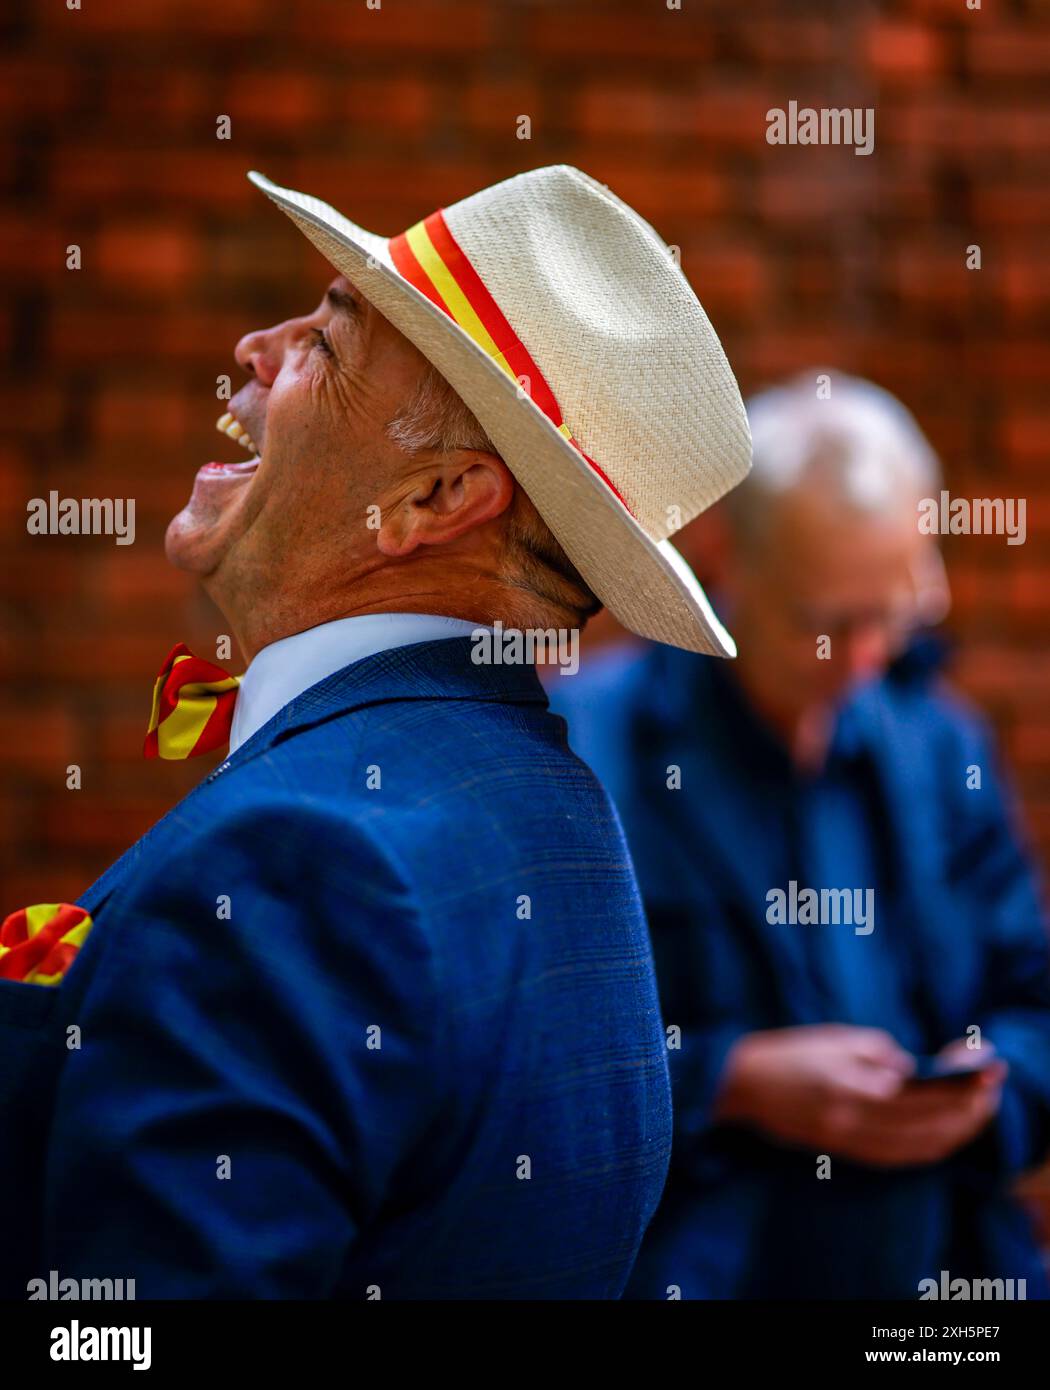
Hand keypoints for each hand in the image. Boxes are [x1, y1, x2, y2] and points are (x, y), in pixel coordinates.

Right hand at [714, 1025, 1005, 1166]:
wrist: (740, 1084)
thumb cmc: (785, 1052)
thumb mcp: (831, 1037)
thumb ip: (874, 1050)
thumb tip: (910, 1068)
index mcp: (850, 1085)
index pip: (920, 1091)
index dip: (957, 1083)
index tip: (983, 1068)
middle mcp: (852, 1120)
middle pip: (925, 1123)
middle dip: (965, 1109)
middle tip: (989, 1090)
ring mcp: (848, 1140)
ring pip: (916, 1147)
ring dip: (953, 1133)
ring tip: (976, 1114)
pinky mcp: (842, 1150)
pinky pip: (894, 1158)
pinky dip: (926, 1150)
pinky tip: (942, 1140)